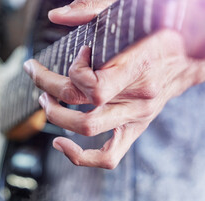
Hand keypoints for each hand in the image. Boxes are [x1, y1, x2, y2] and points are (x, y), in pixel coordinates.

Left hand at [24, 0, 204, 168]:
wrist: (191, 55)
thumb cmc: (159, 30)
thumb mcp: (132, 11)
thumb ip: (93, 8)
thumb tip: (56, 15)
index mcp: (140, 67)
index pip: (95, 87)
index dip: (75, 72)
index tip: (79, 53)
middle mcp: (139, 97)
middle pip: (82, 108)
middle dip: (49, 91)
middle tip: (38, 76)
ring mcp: (137, 116)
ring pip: (88, 129)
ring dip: (57, 116)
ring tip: (44, 101)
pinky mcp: (135, 128)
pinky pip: (108, 157)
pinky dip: (80, 157)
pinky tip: (60, 143)